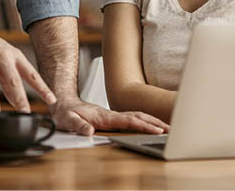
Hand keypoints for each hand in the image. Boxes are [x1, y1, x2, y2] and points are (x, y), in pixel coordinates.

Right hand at [0, 21, 56, 114]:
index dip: (42, 88)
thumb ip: (9, 82)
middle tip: (24, 113)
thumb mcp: (4, 61)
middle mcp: (3, 55)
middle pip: (13, 80)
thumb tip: (18, 103)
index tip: (52, 100)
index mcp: (15, 56)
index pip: (32, 74)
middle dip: (20, 98)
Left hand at [49, 97, 169, 135]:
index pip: (128, 121)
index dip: (143, 126)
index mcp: (104, 116)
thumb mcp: (67, 120)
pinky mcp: (112, 119)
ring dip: (152, 121)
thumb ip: (77, 125)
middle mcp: (111, 115)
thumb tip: (89, 131)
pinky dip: (144, 122)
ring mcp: (112, 116)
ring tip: (167, 129)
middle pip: (137, 116)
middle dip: (154, 122)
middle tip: (171, 130)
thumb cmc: (65, 112)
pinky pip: (131, 120)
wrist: (62, 103)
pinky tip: (150, 127)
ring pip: (136, 117)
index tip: (157, 131)